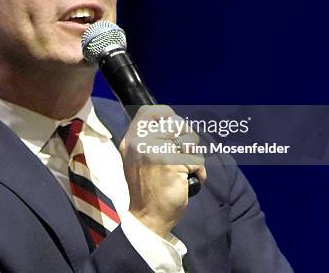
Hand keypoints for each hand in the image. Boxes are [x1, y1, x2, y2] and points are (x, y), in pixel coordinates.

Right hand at [120, 105, 206, 237]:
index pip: (149, 112)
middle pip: (176, 123)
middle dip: (188, 138)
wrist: (147, 217)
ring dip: (193, 156)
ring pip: (189, 141)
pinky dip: (198, 170)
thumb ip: (150, 140)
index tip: (175, 129)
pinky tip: (189, 180)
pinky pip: (195, 159)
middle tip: (186, 152)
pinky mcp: (170, 163)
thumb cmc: (148, 189)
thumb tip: (174, 124)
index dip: (167, 115)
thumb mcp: (138, 159)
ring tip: (185, 169)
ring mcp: (154, 152)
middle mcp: (139, 143)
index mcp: (130, 140)